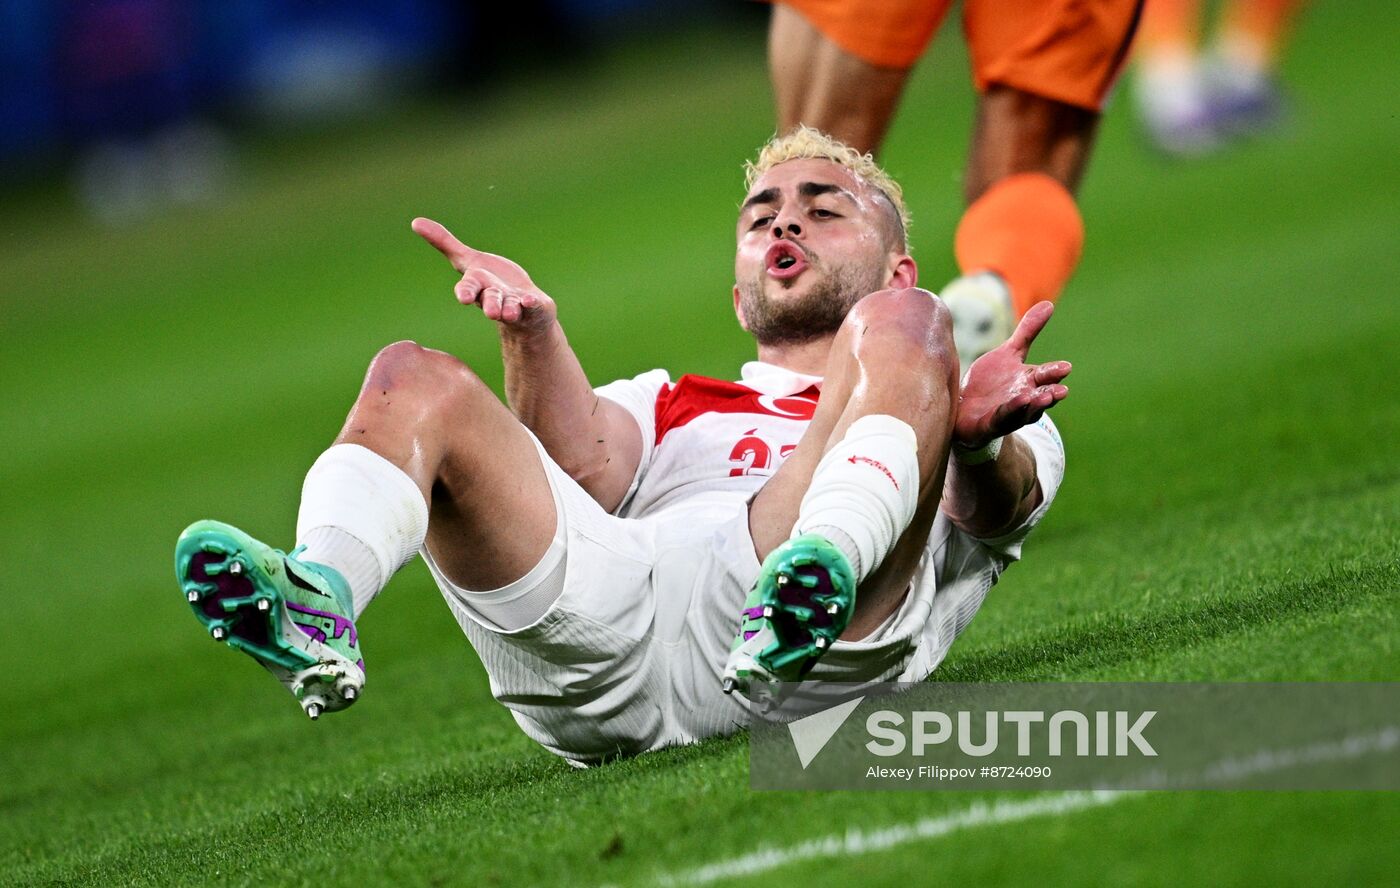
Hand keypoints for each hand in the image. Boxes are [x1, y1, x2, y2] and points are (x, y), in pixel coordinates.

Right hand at [411, 217, 557, 332]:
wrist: (522, 310)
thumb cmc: (491, 283)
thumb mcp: (468, 260)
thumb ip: (444, 243)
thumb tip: (414, 222)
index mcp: (479, 287)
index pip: (469, 289)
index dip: (466, 292)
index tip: (464, 297)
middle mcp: (495, 298)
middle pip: (491, 300)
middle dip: (491, 304)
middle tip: (493, 312)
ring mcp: (514, 305)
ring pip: (511, 307)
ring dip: (510, 308)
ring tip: (511, 310)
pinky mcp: (534, 307)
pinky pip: (533, 306)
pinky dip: (532, 303)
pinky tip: (531, 300)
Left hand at [954, 301, 1070, 448]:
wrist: (966, 410)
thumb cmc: (991, 382)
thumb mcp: (1009, 353)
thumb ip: (1028, 332)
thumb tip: (1049, 304)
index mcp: (1029, 381)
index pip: (1046, 375)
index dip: (1055, 372)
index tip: (1066, 367)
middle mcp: (1024, 399)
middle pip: (1041, 395)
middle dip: (1051, 393)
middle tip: (1060, 389)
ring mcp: (1010, 414)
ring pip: (1026, 411)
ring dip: (1036, 406)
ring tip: (1044, 398)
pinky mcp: (992, 425)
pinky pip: (1002, 419)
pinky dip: (1010, 412)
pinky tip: (1016, 403)